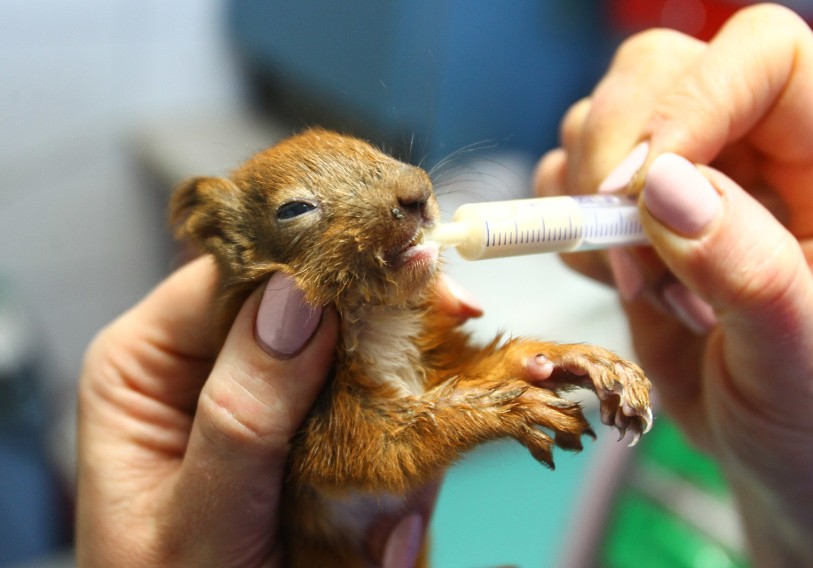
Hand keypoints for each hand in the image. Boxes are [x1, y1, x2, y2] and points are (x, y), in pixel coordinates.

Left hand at [75, 256, 480, 566]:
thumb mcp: (199, 517)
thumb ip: (243, 411)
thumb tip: (298, 298)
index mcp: (147, 362)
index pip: (234, 272)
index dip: (314, 261)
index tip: (395, 260)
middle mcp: (208, 363)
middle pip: (305, 302)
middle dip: (377, 328)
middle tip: (453, 324)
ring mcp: (267, 395)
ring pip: (352, 352)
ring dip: (399, 398)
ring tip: (410, 479)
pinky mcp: (312, 429)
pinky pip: (370, 404)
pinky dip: (402, 441)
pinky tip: (396, 515)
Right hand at [535, 5, 812, 564]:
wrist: (790, 467)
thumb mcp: (809, 370)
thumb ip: (750, 275)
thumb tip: (664, 186)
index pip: (765, 61)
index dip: (693, 102)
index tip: (638, 190)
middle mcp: (764, 160)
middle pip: (664, 68)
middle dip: (614, 149)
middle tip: (617, 248)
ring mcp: (695, 189)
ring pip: (604, 118)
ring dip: (587, 202)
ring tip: (639, 289)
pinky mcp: (640, 225)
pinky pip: (570, 182)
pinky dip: (565, 229)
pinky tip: (614, 284)